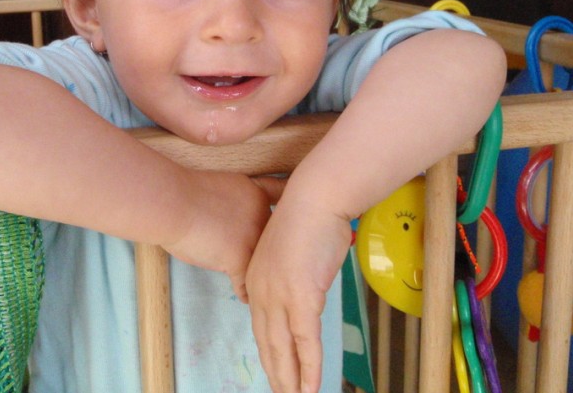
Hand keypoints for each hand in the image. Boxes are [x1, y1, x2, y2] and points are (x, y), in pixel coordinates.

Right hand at [161, 171, 286, 300]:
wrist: (174, 203)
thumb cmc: (186, 193)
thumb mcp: (221, 185)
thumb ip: (236, 202)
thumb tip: (236, 219)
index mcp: (256, 195)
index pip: (279, 205)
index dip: (285, 218)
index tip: (291, 227)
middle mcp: (261, 217)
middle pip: (276, 240)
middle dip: (277, 254)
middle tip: (279, 267)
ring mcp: (253, 239)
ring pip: (264, 264)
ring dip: (265, 278)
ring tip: (269, 290)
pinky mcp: (240, 260)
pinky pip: (245, 284)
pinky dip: (245, 293)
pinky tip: (247, 299)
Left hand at [245, 196, 351, 392]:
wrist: (316, 198)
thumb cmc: (310, 217)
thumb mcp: (293, 250)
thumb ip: (292, 273)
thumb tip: (306, 285)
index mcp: (256, 277)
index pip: (261, 324)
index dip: (270, 350)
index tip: (276, 369)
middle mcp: (261, 290)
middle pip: (267, 342)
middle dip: (276, 372)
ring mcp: (279, 295)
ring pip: (283, 348)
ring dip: (291, 379)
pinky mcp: (301, 297)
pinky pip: (306, 342)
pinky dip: (310, 368)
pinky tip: (311, 387)